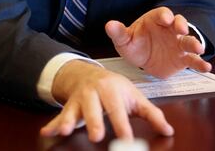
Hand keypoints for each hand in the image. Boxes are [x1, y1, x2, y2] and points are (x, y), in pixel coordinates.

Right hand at [40, 60, 173, 142]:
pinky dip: (52, 124)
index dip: (122, 126)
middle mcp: (93, 94)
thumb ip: (152, 114)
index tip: (127, 140)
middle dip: (94, 122)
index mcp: (112, 91)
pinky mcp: (68, 107)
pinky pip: (59, 115)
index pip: (118, 110)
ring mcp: (79, 100)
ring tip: (65, 130)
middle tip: (96, 137)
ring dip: (68, 120)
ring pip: (73, 111)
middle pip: (93, 109)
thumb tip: (168, 130)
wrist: (87, 73)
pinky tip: (46, 132)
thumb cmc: (114, 88)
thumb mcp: (134, 97)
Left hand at [105, 7, 211, 78]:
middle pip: (179, 23)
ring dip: (195, 43)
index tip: (165, 18)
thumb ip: (119, 33)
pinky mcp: (183, 58)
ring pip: (188, 40)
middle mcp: (170, 30)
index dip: (164, 15)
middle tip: (182, 28)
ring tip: (199, 49)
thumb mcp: (124, 40)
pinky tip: (206, 67)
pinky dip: (200, 63)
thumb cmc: (135, 44)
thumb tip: (109, 25)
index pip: (162, 14)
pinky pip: (193, 60)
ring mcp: (178, 43)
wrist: (143, 60)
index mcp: (155, 21)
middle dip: (181, 25)